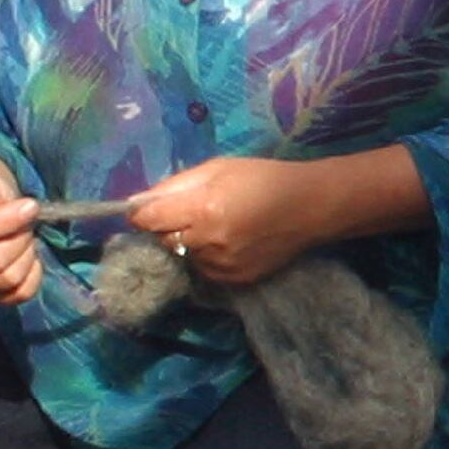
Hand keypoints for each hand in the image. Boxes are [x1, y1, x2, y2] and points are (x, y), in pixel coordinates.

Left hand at [122, 156, 330, 287]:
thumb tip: (137, 202)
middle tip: (190, 212)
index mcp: (203, 209)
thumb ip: (175, 186)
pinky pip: (203, 269)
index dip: (141, 213)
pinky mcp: (234, 280)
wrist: (311, 207)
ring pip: (183, 256)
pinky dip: (206, 256)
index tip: (145, 209)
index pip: (148, 220)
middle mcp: (208, 242)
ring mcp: (222, 265)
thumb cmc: (264, 179)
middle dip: (168, 227)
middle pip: (163, 240)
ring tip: (216, 226)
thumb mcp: (218, 169)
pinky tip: (228, 241)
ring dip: (189, 242)